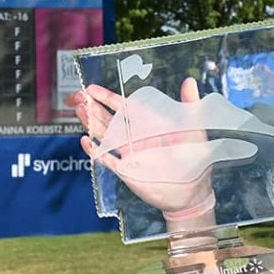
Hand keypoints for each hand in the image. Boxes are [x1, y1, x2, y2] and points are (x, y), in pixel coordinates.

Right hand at [71, 78, 214, 217]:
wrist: (192, 193)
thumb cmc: (196, 160)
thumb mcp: (194, 129)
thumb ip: (190, 105)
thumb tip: (190, 81)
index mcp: (149, 125)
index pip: (124, 107)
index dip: (107, 98)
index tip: (91, 89)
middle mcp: (136, 137)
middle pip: (108, 119)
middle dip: (92, 107)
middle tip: (77, 96)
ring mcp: (129, 154)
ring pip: (104, 135)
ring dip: (91, 123)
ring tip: (78, 110)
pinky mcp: (126, 171)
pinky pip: (107, 160)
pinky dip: (96, 151)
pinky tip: (85, 140)